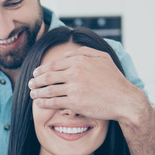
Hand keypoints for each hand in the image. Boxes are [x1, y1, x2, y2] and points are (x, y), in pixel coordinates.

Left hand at [28, 46, 143, 122]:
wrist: (124, 100)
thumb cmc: (114, 79)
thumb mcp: (103, 58)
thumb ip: (84, 52)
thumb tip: (66, 54)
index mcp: (79, 61)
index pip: (53, 64)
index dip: (42, 69)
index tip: (35, 73)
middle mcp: (75, 73)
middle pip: (48, 76)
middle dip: (36, 80)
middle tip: (30, 83)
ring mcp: (74, 88)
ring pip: (49, 89)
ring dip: (37, 92)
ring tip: (32, 93)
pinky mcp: (75, 102)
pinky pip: (54, 102)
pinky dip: (44, 102)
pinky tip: (39, 103)